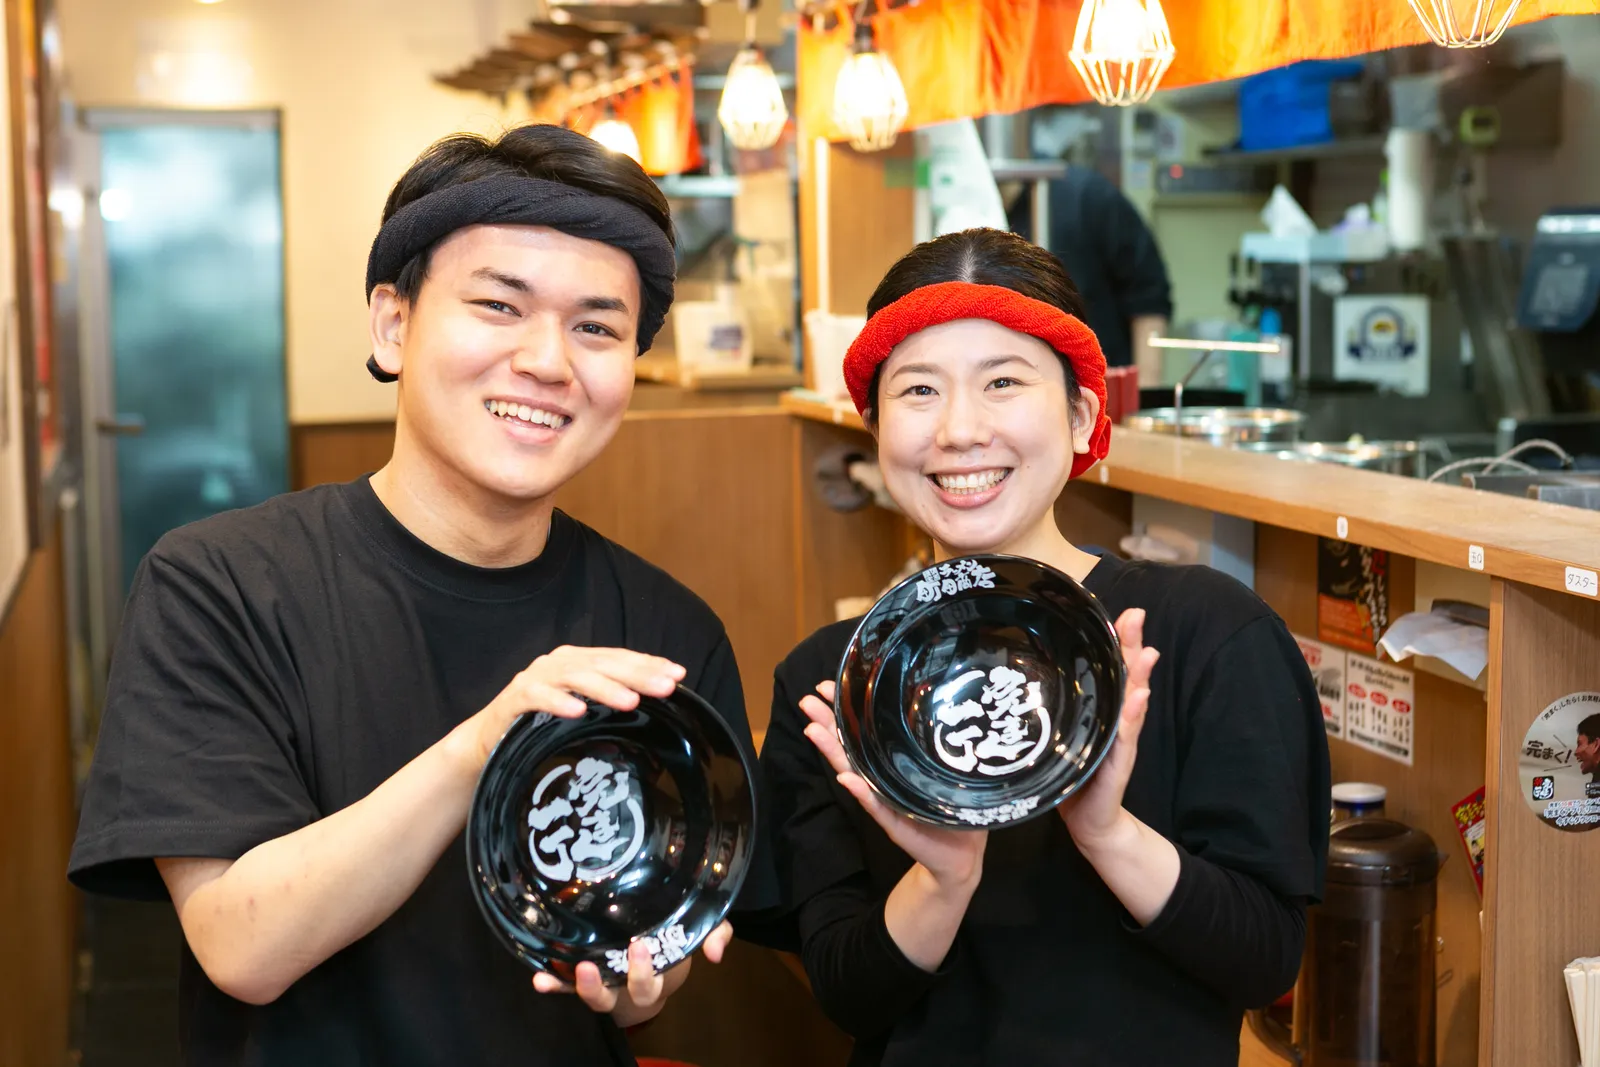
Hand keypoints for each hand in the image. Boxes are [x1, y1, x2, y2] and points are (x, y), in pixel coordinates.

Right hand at [452, 646, 685, 767]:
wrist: (487, 742)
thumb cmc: (541, 726)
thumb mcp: (581, 714)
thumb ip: (610, 708)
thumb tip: (654, 716)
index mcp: (579, 663)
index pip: (620, 659)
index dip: (649, 664)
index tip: (678, 675)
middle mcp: (559, 664)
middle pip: (604, 663)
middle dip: (637, 674)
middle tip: (666, 686)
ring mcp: (535, 678)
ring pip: (575, 676)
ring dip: (604, 688)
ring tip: (630, 701)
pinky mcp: (514, 698)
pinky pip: (537, 696)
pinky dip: (557, 702)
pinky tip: (577, 711)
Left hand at [532, 921, 733, 1027]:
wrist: (653, 942)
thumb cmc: (672, 936)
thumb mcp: (696, 929)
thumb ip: (716, 932)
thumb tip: (715, 954)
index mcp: (654, 976)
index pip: (648, 983)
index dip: (642, 972)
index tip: (639, 946)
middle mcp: (626, 985)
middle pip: (618, 994)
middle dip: (609, 982)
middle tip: (595, 961)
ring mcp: (604, 981)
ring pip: (591, 995)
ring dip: (578, 987)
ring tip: (571, 970)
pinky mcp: (582, 976)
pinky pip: (566, 984)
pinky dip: (553, 984)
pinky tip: (538, 977)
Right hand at [800, 681, 986, 894]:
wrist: (960, 854)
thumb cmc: (948, 806)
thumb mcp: (935, 770)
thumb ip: (922, 747)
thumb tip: (920, 704)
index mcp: (888, 765)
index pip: (861, 734)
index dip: (844, 712)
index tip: (826, 687)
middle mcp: (880, 781)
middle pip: (849, 749)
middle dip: (827, 725)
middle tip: (806, 701)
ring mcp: (885, 801)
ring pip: (854, 773)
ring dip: (833, 752)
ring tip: (813, 730)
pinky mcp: (897, 824)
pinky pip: (878, 806)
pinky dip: (862, 793)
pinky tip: (846, 778)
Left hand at [1059, 608, 1159, 850]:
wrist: (1090, 822)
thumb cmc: (1072, 773)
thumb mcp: (1062, 735)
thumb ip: (1057, 708)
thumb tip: (1032, 676)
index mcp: (1102, 710)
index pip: (1111, 669)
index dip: (1118, 641)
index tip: (1123, 612)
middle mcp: (1116, 721)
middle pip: (1127, 678)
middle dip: (1132, 647)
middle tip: (1136, 618)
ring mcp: (1120, 742)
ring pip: (1131, 704)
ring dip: (1140, 677)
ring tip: (1146, 652)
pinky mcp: (1118, 765)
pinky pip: (1125, 739)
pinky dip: (1132, 717)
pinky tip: (1139, 698)